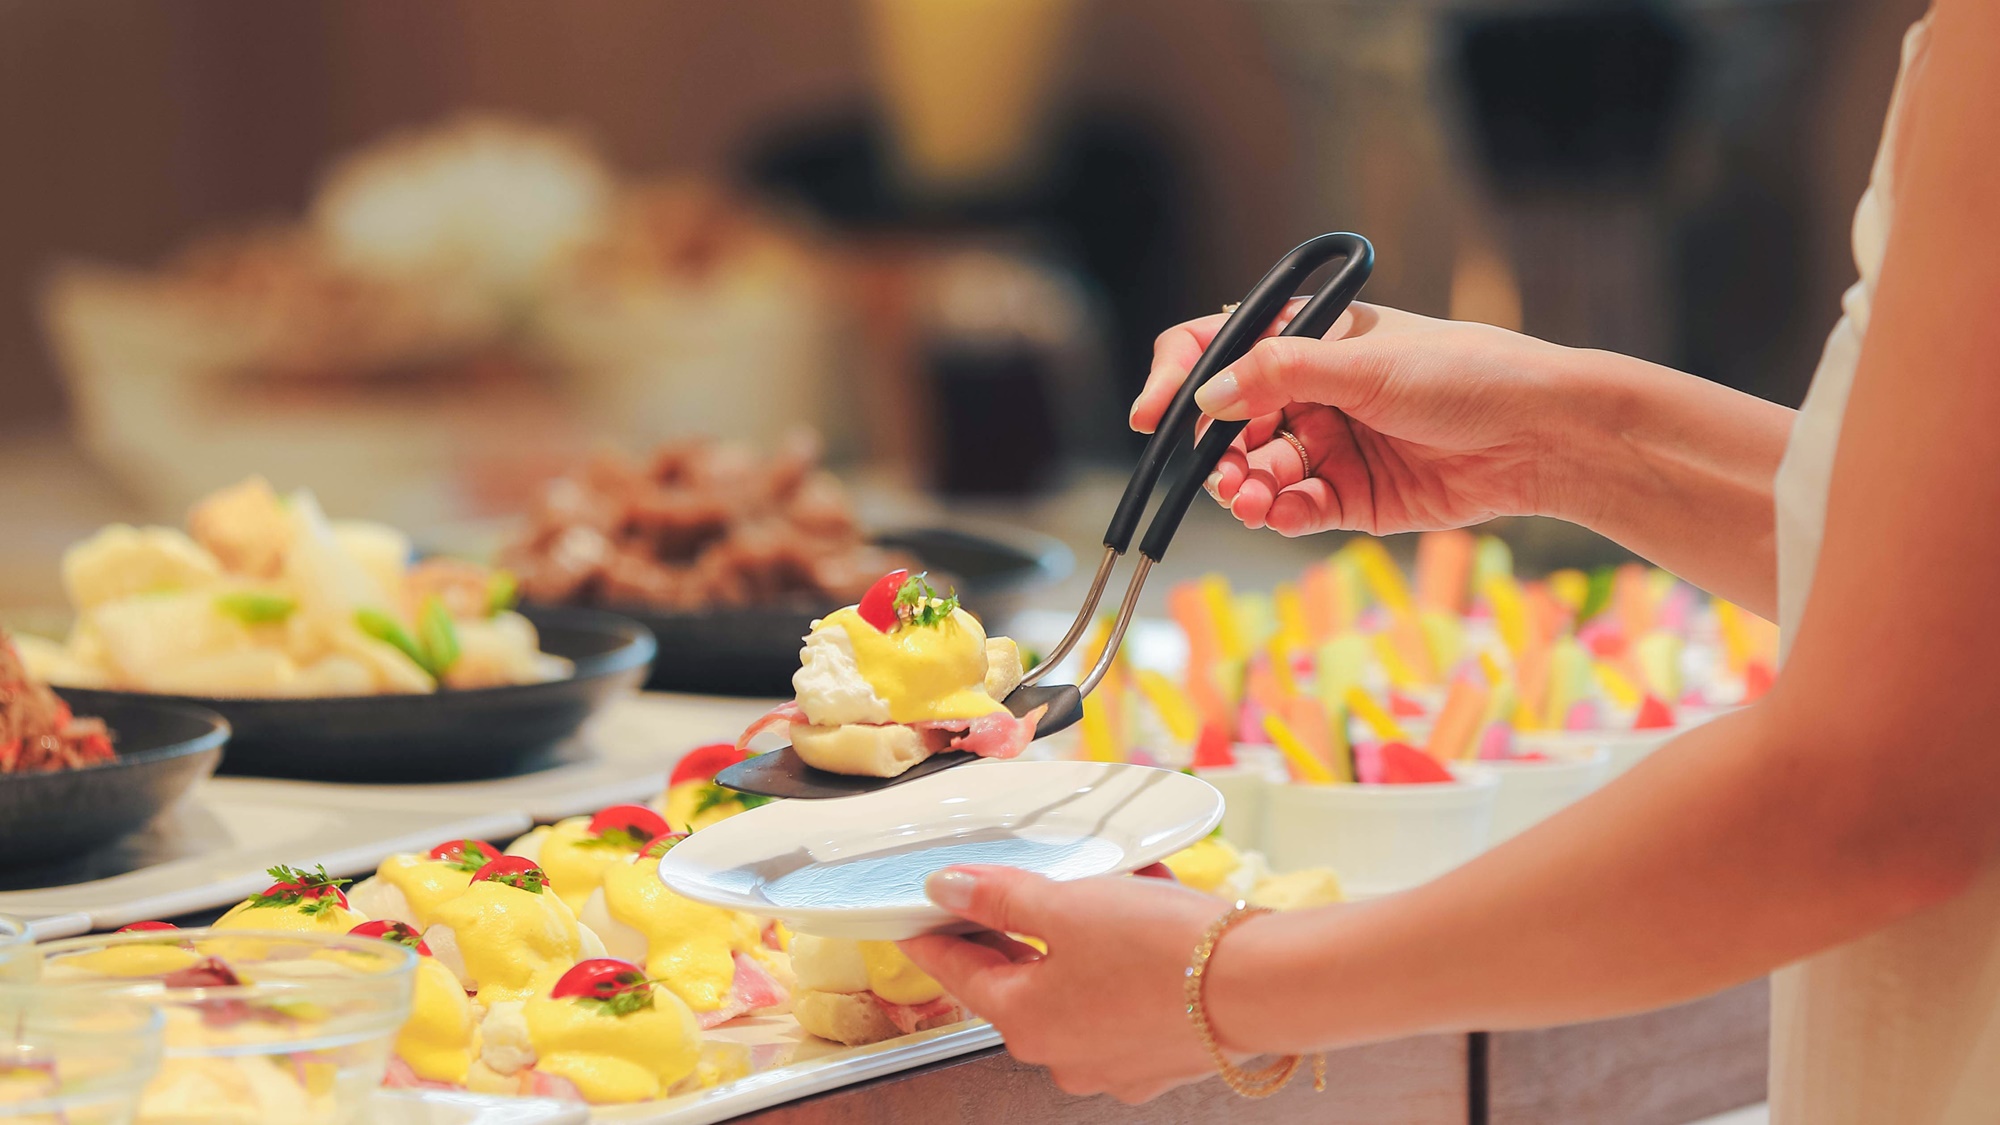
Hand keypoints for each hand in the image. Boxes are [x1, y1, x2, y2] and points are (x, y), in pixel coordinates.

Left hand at [898, 866, 1229, 1102]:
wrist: (1261, 988)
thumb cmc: (1164, 953)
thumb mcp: (1066, 906)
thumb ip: (1000, 899)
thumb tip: (947, 890)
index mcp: (1024, 1022)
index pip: (956, 971)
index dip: (935, 933)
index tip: (918, 916)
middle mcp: (1061, 1054)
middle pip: (1016, 980)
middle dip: (1017, 928)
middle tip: (1010, 887)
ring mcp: (1111, 1061)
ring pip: (1074, 986)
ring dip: (1077, 938)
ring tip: (1103, 888)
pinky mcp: (1156, 1054)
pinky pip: (1121, 997)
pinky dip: (1122, 958)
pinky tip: (1145, 914)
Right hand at [1129, 302, 1579, 536]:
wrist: (1541, 435)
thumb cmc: (1465, 373)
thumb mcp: (1363, 362)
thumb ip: (1279, 372)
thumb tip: (1206, 396)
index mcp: (1307, 338)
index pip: (1215, 349)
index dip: (1176, 378)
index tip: (1152, 414)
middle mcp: (1307, 390)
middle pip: (1225, 423)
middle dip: (1213, 451)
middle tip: (1222, 473)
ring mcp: (1326, 444)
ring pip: (1253, 472)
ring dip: (1242, 488)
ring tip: (1253, 499)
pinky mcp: (1349, 495)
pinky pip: (1292, 509)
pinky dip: (1278, 514)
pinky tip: (1281, 513)